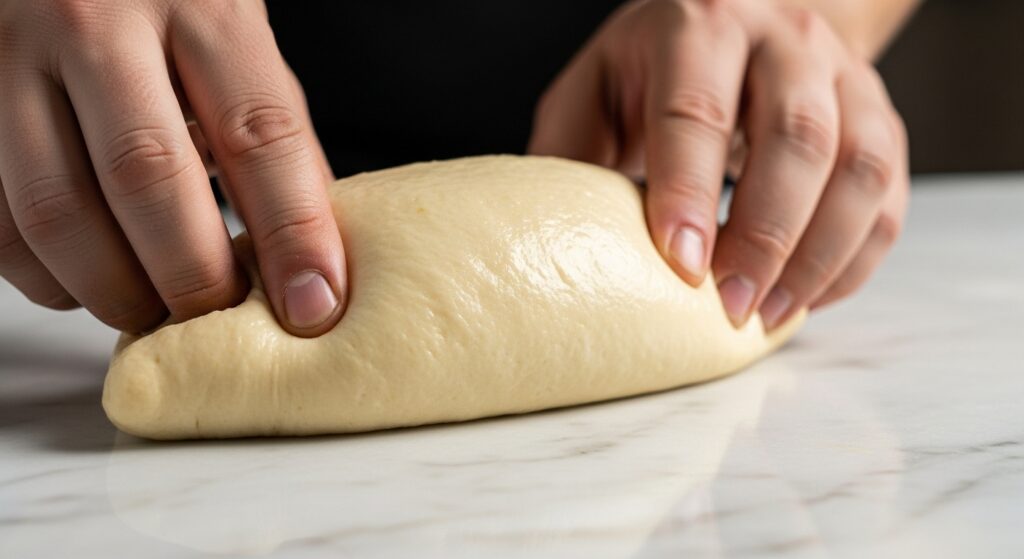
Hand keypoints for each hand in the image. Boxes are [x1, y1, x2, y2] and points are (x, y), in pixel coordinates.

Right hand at [0, 0, 345, 335]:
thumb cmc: (164, 6)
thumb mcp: (235, 42)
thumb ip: (270, 134)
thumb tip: (311, 257)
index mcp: (200, 5)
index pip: (259, 134)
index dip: (293, 234)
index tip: (313, 304)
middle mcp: (97, 22)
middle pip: (149, 178)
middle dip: (194, 276)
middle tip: (220, 319)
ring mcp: (12, 58)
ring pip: (57, 212)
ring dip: (116, 290)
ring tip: (156, 311)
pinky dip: (49, 279)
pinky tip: (90, 280)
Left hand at [529, 0, 908, 328]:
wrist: (749, 17)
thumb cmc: (657, 67)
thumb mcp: (597, 86)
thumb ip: (572, 149)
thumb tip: (555, 239)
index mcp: (699, 23)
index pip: (697, 110)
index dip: (689, 191)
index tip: (681, 264)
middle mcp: (783, 39)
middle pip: (797, 138)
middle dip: (764, 235)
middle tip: (728, 305)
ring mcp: (843, 75)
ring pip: (859, 167)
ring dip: (817, 255)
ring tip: (768, 315)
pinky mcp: (880, 117)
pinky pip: (887, 194)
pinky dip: (854, 257)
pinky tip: (807, 296)